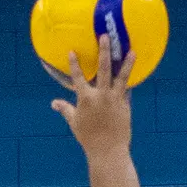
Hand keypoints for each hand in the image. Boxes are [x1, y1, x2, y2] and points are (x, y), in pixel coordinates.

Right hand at [52, 35, 132, 154]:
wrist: (108, 151)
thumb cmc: (88, 138)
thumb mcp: (74, 122)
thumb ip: (65, 109)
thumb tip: (53, 103)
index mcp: (85, 99)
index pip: (78, 78)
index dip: (74, 64)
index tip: (72, 51)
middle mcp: (101, 96)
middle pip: (103, 69)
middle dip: (104, 51)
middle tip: (106, 36)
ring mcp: (115, 99)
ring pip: (121, 76)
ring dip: (126, 62)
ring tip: (132, 51)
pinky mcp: (125, 105)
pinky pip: (128, 89)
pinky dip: (130, 80)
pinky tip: (133, 70)